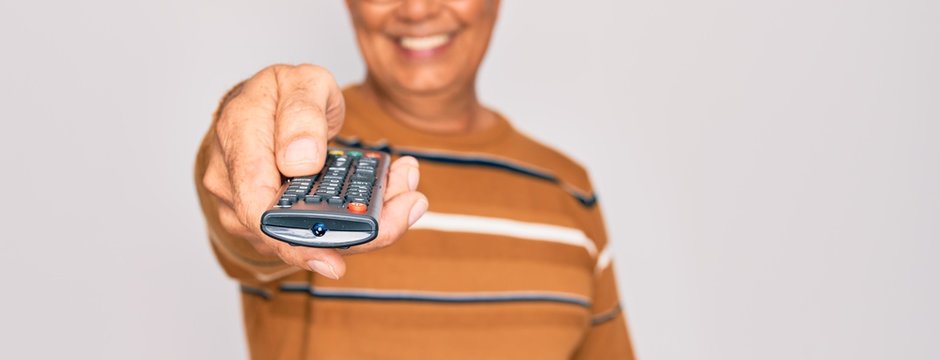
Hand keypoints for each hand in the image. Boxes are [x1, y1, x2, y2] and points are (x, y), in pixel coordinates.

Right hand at [201, 64, 427, 278]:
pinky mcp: (275, 223)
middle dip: (360, 228)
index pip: (259, 208)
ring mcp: (250, 211)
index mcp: (238, 143)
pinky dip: (356, 216)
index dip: (298, 241)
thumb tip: (301, 161)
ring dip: (366, 219)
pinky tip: (388, 193)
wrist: (257, 108)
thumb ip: (302, 115)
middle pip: (295, 233)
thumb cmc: (277, 94)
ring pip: (312, 236)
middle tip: (408, 201)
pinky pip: (316, 229)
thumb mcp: (299, 82)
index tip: (337, 257)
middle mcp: (234, 187)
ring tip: (405, 187)